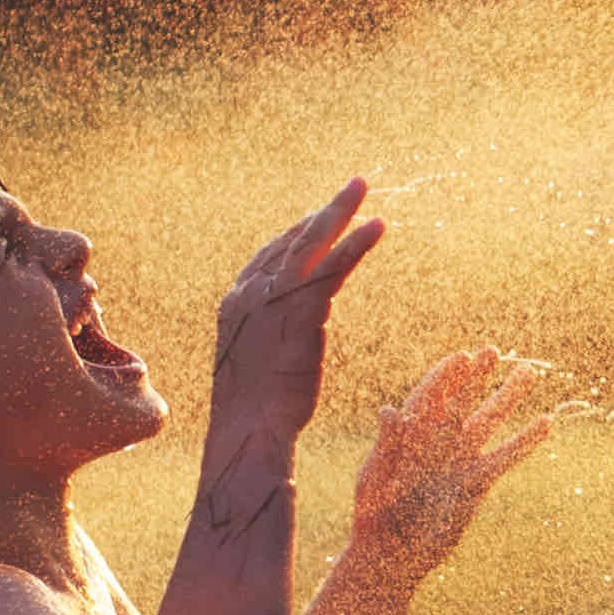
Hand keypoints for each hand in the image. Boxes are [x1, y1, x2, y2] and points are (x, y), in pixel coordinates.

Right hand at [211, 176, 384, 442]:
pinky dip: (356, 243)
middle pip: (292, 238)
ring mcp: (275, 298)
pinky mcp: (302, 310)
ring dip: (341, 210)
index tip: (322, 216)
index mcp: (236, 302)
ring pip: (313, 242)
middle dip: (324, 210)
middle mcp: (251, 291)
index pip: (270, 254)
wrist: (250, 429)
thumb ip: (267, 335)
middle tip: (353, 185)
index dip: (299, 232)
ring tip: (364, 187)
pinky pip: (334, 266)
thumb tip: (286, 333)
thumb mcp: (254, 362)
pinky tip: (377, 226)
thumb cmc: (254, 410)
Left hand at [351, 347, 553, 585]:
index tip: (463, 358)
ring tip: (529, 372)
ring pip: (489, 420)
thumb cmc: (376, 516)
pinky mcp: (478, 481)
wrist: (395, 555)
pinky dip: (526, 440)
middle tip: (493, 351)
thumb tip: (389, 410)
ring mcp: (460, 459)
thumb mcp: (376, 479)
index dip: (445, 376)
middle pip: (462, 399)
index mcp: (410, 435)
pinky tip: (546, 423)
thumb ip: (388, 445)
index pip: (430, 396)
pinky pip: (506, 455)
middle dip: (477, 375)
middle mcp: (438, 440)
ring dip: (508, 396)